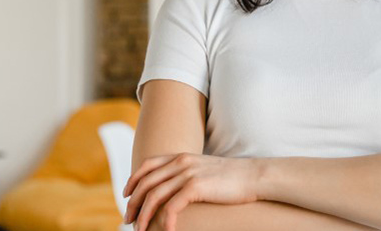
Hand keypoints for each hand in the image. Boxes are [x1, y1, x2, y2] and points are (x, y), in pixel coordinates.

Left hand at [121, 153, 260, 230]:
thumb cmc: (232, 178)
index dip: (133, 180)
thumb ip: (187, 174)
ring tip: (141, 230)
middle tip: (128, 219)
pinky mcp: (196, 186)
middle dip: (133, 202)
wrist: (254, 176)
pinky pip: (172, 206)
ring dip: (144, 215)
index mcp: (181, 157)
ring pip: (155, 196)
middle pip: (146, 182)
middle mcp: (181, 162)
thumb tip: (175, 189)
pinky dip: (166, 220)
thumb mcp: (204, 170)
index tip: (126, 195)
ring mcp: (187, 173)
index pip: (147, 165)